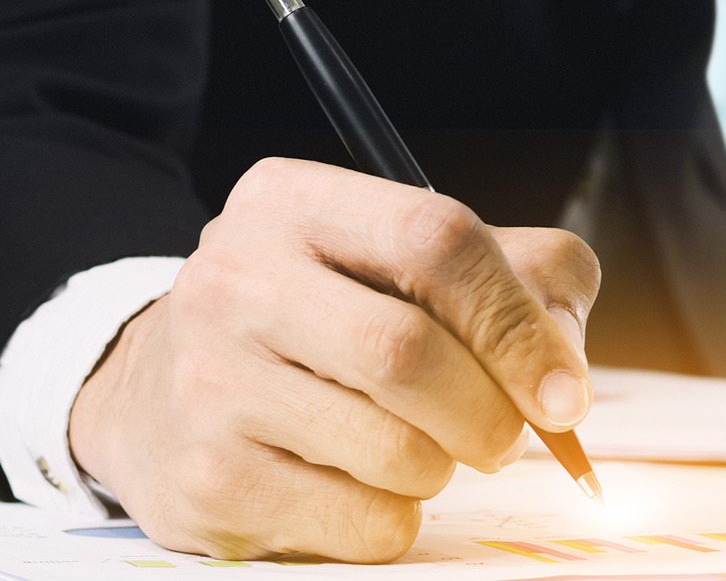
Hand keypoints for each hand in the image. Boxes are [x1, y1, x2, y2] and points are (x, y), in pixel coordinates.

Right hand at [68, 158, 598, 561]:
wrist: (160, 395)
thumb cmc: (318, 325)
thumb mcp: (397, 265)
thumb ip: (514, 281)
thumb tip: (565, 370)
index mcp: (293, 204)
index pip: (436, 239)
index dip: (519, 322)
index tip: (563, 391)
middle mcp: (235, 279)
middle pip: (409, 352)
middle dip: (489, 413)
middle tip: (503, 436)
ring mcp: (209, 382)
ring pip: (394, 451)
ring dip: (442, 467)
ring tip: (415, 448)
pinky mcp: (208, 479)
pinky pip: (362, 522)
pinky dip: (398, 519)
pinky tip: (363, 485)